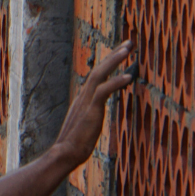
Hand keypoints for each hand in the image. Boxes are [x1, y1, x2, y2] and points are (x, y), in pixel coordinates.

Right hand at [52, 40, 135, 169]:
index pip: (98, 74)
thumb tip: (96, 112)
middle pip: (99, 68)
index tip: (122, 52)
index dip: (110, 62)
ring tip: (128, 49)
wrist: (65, 153)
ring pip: (100, 74)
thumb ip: (92, 114)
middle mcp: (84, 94)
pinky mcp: (90, 110)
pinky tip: (128, 77)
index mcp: (84, 97)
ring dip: (114, 60)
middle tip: (129, 42)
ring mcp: (86, 101)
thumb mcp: (86, 123)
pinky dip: (116, 82)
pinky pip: (103, 91)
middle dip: (115, 54)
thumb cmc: (76, 143)